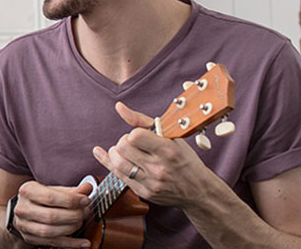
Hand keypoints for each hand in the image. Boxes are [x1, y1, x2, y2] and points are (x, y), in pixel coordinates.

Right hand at [11, 181, 93, 247]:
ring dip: (70, 228)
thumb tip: (88, 188)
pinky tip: (84, 243)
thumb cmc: (41, 198)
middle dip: (73, 216)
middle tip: (84, 213)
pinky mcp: (29, 238)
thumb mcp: (54, 190)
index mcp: (28, 191)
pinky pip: (52, 243)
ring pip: (49, 231)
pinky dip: (71, 244)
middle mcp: (23, 208)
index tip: (85, 201)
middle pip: (50, 216)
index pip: (50, 197)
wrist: (24, 210)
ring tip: (80, 223)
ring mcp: (24, 225)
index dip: (71, 201)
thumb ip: (71, 190)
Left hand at [91, 102, 221, 208]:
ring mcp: (151, 182)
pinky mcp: (144, 193)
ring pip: (117, 163)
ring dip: (115, 153)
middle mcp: (159, 168)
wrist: (199, 190)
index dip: (134, 133)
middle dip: (123, 141)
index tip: (140, 135)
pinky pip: (118, 176)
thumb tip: (119, 108)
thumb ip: (143, 121)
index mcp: (168, 151)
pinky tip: (102, 153)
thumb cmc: (185, 161)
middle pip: (123, 148)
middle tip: (132, 144)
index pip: (135, 135)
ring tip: (123, 151)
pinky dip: (108, 162)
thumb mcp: (172, 137)